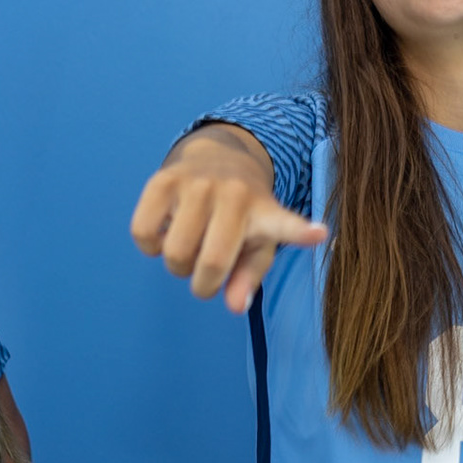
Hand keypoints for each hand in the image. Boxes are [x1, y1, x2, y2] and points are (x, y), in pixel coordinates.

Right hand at [130, 130, 326, 312]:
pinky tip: (165, 231)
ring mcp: (196, 183)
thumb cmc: (241, 214)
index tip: (319, 233)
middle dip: (202, 284)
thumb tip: (236, 306)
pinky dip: (151, 246)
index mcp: (263, 212)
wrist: (217, 155)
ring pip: (173, 252)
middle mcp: (232, 193)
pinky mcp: (163, 180)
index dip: (301, 232)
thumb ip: (248, 278)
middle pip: (209, 263)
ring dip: (176, 265)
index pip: (284, 224)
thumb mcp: (256, 244)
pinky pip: (144, 233)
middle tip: (205, 273)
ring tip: (188, 247)